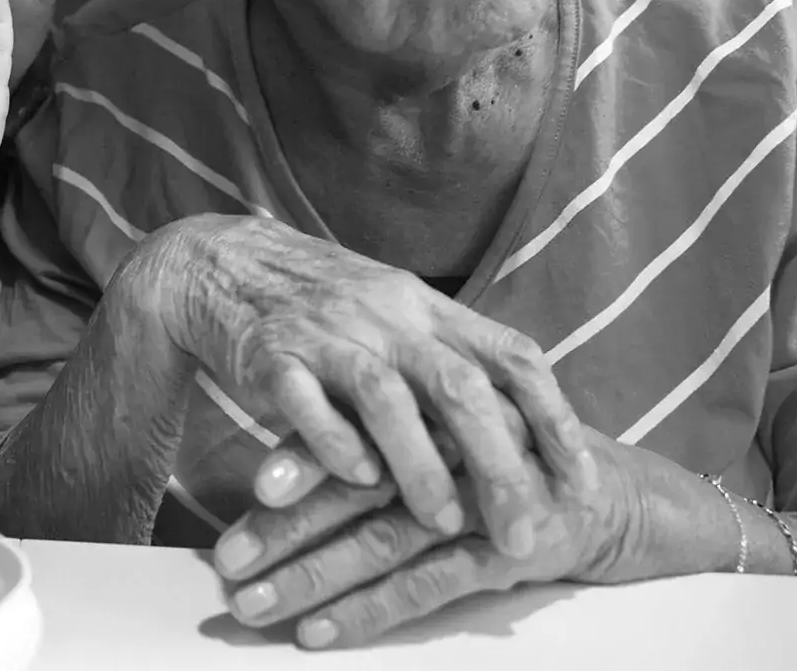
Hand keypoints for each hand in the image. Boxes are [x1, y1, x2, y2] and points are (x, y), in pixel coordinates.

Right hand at [154, 215, 596, 556]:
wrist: (217, 262)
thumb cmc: (319, 303)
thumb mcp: (395, 315)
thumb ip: (448, 360)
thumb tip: (524, 427)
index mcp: (426, 305)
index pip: (512, 357)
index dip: (555, 421)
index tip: (580, 486)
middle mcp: (385, 314)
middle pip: (459, 387)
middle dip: (500, 467)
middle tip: (524, 535)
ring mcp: (326, 331)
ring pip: (387, 397)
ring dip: (420, 467)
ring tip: (444, 524)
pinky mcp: (269, 353)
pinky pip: (306, 402)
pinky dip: (336, 444)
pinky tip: (358, 481)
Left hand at [211, 423, 641, 649]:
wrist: (613, 493)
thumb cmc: (509, 460)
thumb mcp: (447, 437)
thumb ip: (382, 439)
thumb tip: (290, 467)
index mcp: (425, 415)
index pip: (350, 433)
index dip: (297, 460)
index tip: (241, 493)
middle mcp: (444, 452)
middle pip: (352, 490)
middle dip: (282, 529)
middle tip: (226, 564)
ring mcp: (475, 505)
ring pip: (378, 541)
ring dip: (308, 576)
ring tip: (253, 605)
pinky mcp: (503, 553)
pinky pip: (424, 586)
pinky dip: (368, 610)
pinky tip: (318, 631)